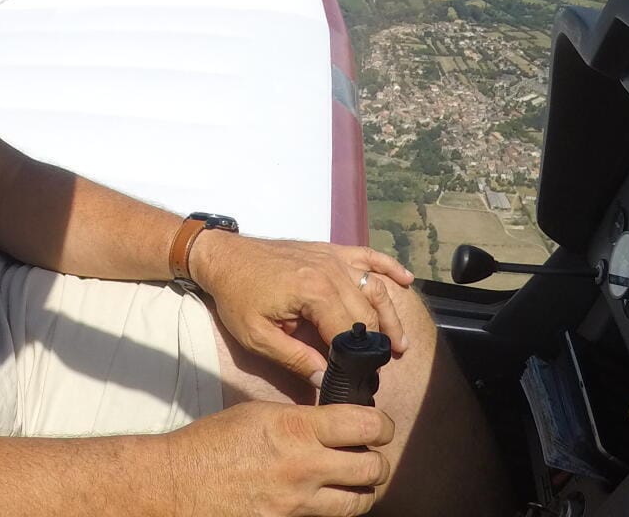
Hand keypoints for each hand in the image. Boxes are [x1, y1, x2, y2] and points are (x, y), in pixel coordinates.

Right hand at [157, 401, 393, 516]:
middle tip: (370, 452)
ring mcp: (300, 502)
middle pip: (374, 468)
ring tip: (355, 477)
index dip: (381, 424)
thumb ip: (300, 419)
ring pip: (361, 501)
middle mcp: (304, 466)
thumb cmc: (213, 442)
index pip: (364, 425)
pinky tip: (326, 495)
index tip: (378, 425)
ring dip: (364, 488)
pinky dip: (336, 506)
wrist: (182, 482)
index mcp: (295, 428)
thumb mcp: (259, 414)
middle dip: (378, 459)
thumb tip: (333, 423)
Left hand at [189, 232, 414, 382]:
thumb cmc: (236, 295)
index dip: (358, 361)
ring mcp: (332, 257)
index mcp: (314, 293)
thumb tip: (328, 380)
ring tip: (400, 343)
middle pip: (368, 314)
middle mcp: (330, 271)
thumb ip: (295, 360)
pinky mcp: (329, 249)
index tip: (360, 380)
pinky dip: (389, 266)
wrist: (222, 256)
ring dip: (391, 315)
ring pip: (374, 288)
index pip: (350, 334)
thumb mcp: (257, 336)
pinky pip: (367, 255)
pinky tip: (406, 281)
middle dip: (378, 343)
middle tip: (381, 368)